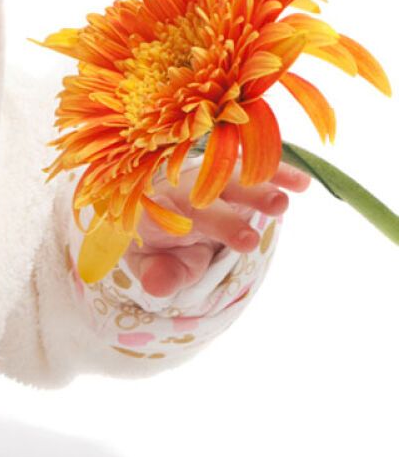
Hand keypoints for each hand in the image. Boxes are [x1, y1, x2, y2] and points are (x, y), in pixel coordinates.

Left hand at [124, 160, 310, 296]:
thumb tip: (157, 286)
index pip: (158, 216)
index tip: (175, 232)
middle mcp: (182, 189)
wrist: (173, 208)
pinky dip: (278, 173)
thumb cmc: (164, 242)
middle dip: (224, 219)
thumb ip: (158, 274)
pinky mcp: (237, 172)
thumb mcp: (157, 264)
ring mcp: (211, 177)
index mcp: (155, 211)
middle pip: (199, 200)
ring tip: (279, 205)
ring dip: (255, 191)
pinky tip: (300, 184)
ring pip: (230, 179)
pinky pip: (256, 169)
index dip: (168, 223)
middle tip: (247, 242)